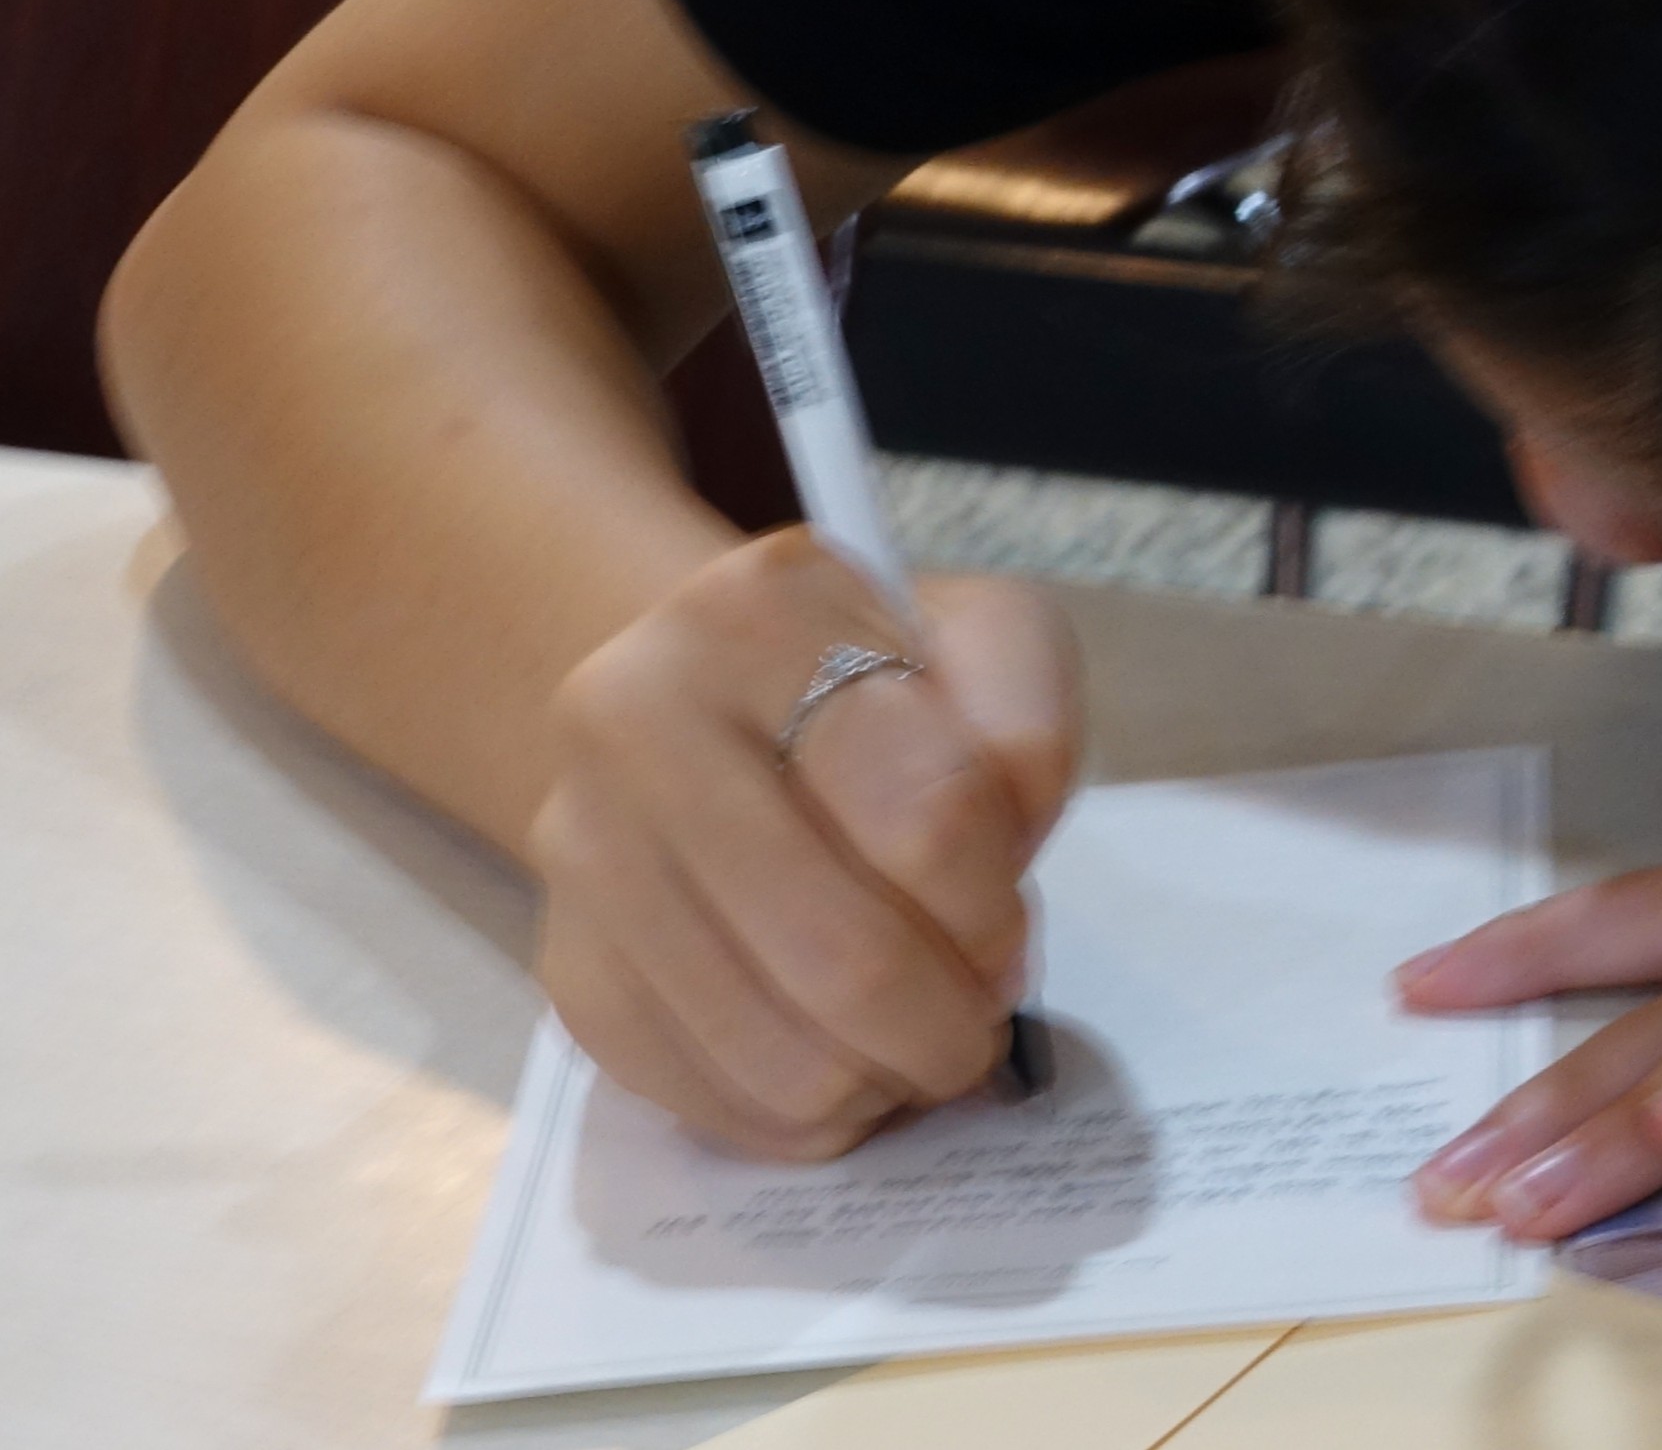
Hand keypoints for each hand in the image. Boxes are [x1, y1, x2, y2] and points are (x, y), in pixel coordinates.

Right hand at [529, 532, 1081, 1160]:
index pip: (925, 818)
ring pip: (770, 1051)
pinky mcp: (565, 965)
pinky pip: (697, 1096)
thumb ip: (1028, 738)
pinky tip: (836, 1063)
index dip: (991, 908)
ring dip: (876, 1081)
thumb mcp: (985, 645)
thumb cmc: (876, 677)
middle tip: (975, 1027)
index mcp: (760, 614)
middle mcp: (635, 719)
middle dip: (944, 1025)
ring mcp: (582, 851)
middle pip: (840, 956)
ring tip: (908, 1045)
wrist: (702, 701)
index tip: (1009, 931)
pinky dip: (793, 1115)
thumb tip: (996, 904)